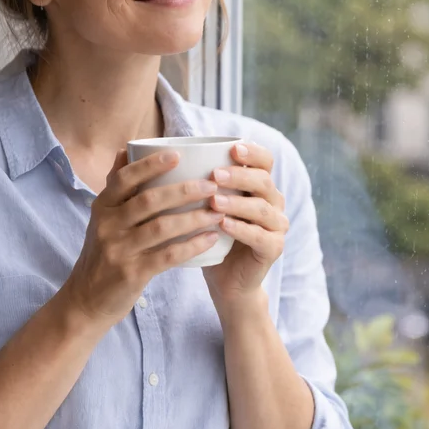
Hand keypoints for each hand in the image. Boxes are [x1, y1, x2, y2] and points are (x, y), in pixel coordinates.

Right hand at [65, 150, 223, 325]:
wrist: (86, 299)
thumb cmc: (102, 253)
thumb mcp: (102, 218)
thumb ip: (115, 186)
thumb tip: (125, 149)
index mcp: (102, 207)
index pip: (124, 178)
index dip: (150, 165)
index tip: (178, 155)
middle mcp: (107, 225)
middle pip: (148, 200)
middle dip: (183, 191)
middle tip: (211, 185)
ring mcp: (118, 250)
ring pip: (161, 228)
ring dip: (193, 218)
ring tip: (217, 211)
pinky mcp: (132, 273)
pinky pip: (167, 256)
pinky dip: (191, 246)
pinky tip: (211, 239)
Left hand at [202, 142, 288, 324]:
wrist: (226, 281)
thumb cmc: (210, 236)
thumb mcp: (203, 205)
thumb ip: (195, 181)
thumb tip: (152, 152)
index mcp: (259, 186)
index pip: (265, 160)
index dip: (252, 152)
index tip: (232, 148)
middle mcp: (273, 202)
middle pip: (264, 181)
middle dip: (240, 175)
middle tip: (215, 174)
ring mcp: (277, 226)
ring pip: (262, 208)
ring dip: (237, 202)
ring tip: (214, 201)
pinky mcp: (274, 249)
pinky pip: (261, 236)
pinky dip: (241, 229)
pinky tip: (223, 225)